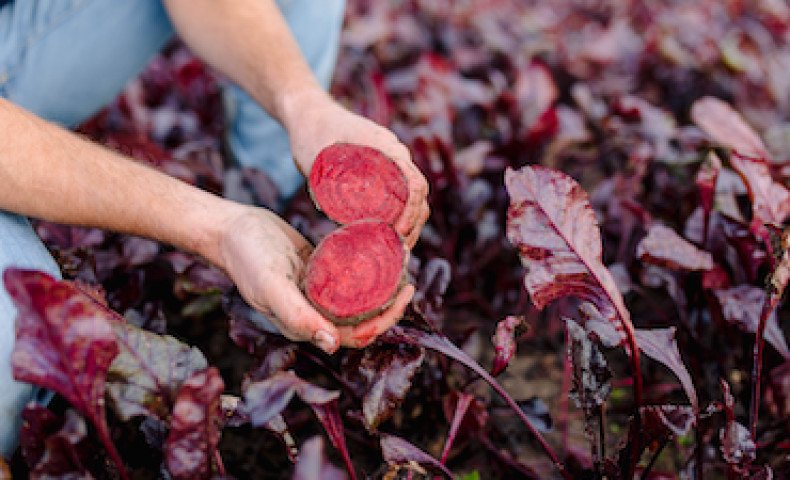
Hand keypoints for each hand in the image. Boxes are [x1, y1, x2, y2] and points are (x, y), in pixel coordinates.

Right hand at [212, 205, 414, 352]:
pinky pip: (350, 276)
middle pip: (363, 319)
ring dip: (383, 284)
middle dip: (391, 303)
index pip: (356, 336)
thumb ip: (297, 315)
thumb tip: (332, 344)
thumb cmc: (247, 257)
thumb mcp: (270, 285)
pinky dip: (368, 267)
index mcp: (307, 326)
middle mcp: (315, 313)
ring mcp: (317, 292)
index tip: (405, 292)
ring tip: (401, 258)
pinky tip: (382, 247)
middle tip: (409, 276)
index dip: (385, 321)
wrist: (231, 229)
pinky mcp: (319, 270)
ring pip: (359, 297)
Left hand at [282, 89, 428, 246]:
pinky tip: (387, 236)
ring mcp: (389, 164)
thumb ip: (327, 183)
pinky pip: (399, 195)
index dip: (412, 210)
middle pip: (419, 195)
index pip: (415, 182)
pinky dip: (399, 217)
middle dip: (414, 225)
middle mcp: (394, 155)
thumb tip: (339, 222)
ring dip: (410, 224)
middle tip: (400, 252)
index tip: (399, 231)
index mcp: (385, 147)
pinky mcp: (380, 173)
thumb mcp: (316, 158)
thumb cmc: (310, 131)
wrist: (308, 112)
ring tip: (397, 251)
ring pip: (412, 197)